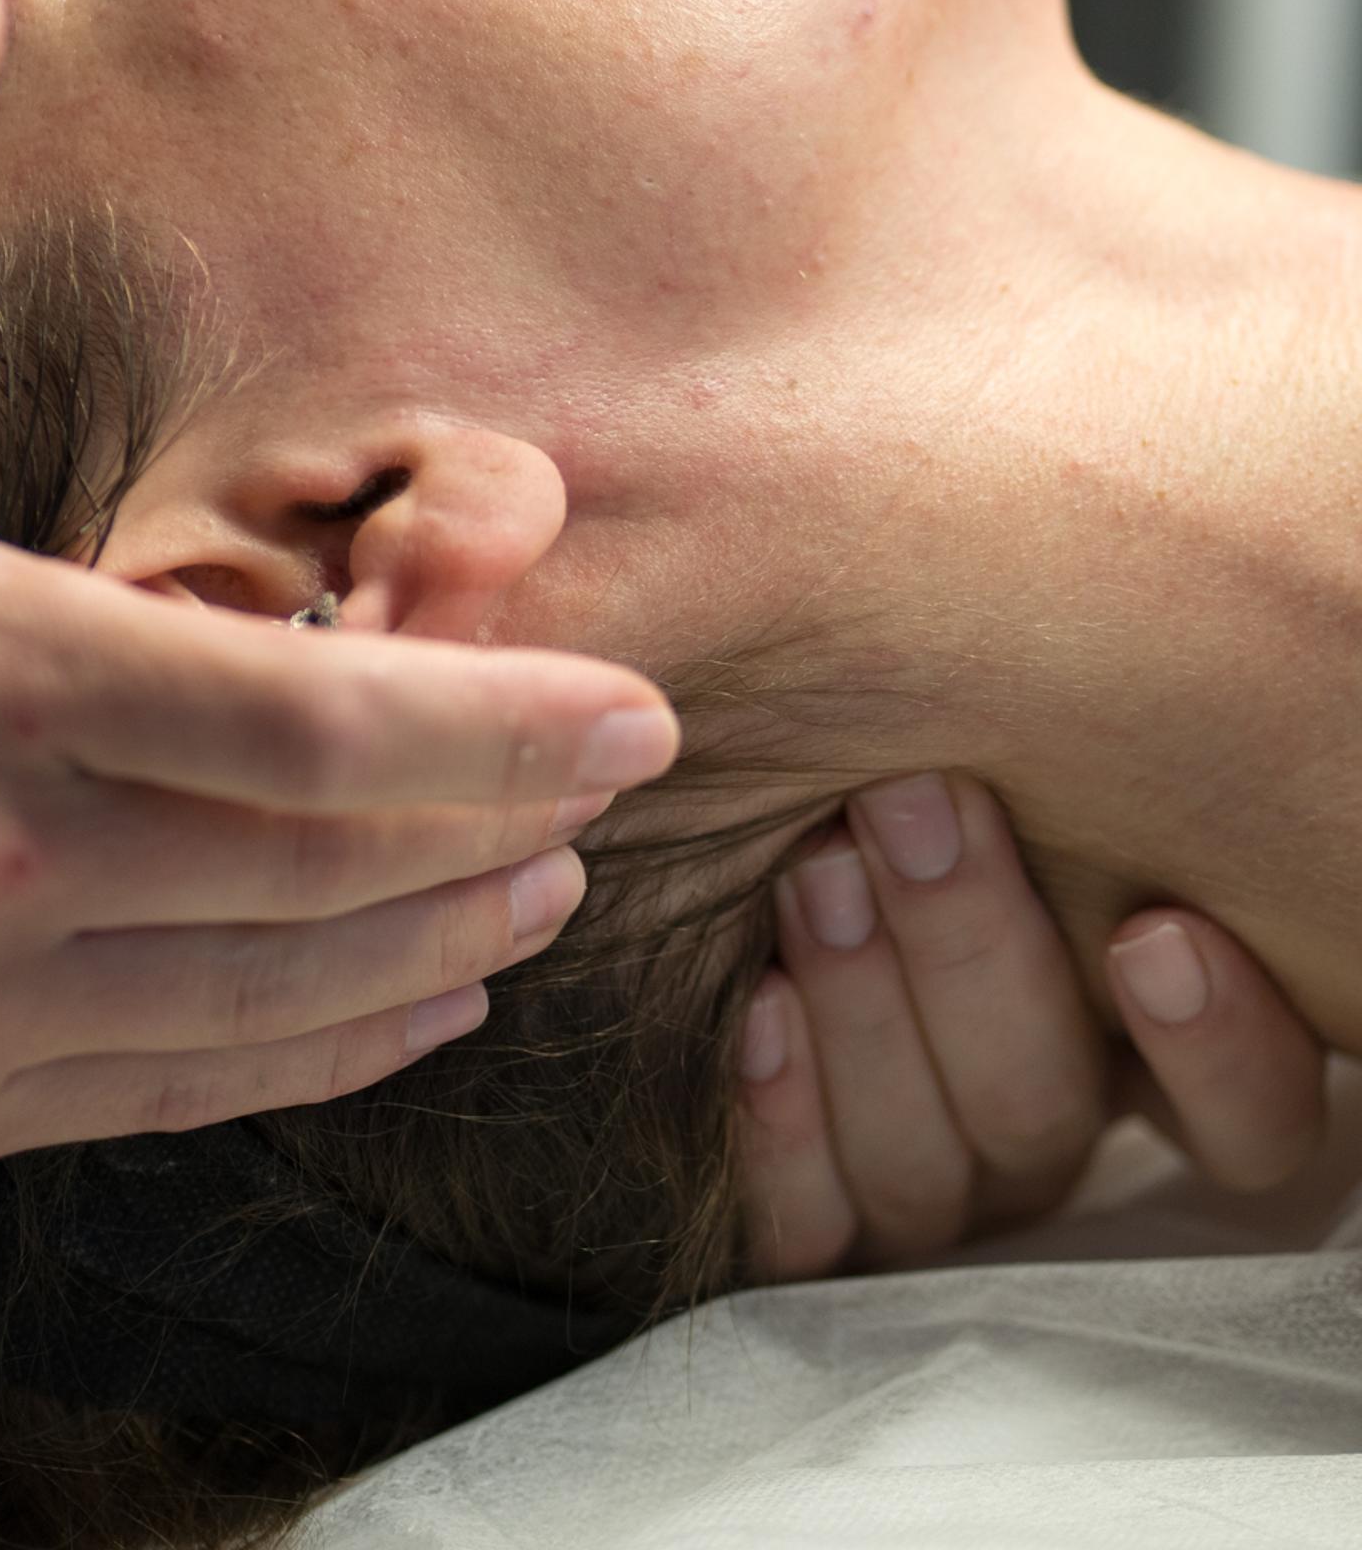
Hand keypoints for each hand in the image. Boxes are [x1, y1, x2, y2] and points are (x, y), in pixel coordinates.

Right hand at [0, 0, 677, 1188]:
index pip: (294, 723)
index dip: (489, 725)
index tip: (631, 706)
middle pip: (325, 872)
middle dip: (499, 824)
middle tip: (620, 773)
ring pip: (273, 1004)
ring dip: (436, 943)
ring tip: (541, 892)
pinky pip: (174, 1095)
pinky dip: (316, 1054)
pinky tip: (395, 1011)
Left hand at [738, 772, 1328, 1275]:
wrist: (704, 849)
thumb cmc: (885, 772)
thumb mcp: (989, 771)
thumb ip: (1029, 774)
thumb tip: (1139, 727)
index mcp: (1134, 1057)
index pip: (1245, 1124)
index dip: (1215, 1048)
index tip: (1156, 930)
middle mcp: (1035, 1134)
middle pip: (1043, 1111)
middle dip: (975, 949)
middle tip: (911, 799)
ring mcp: (920, 1190)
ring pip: (925, 1169)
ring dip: (867, 1009)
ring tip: (815, 869)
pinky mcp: (803, 1219)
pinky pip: (806, 1222)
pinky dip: (781, 1116)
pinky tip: (757, 1005)